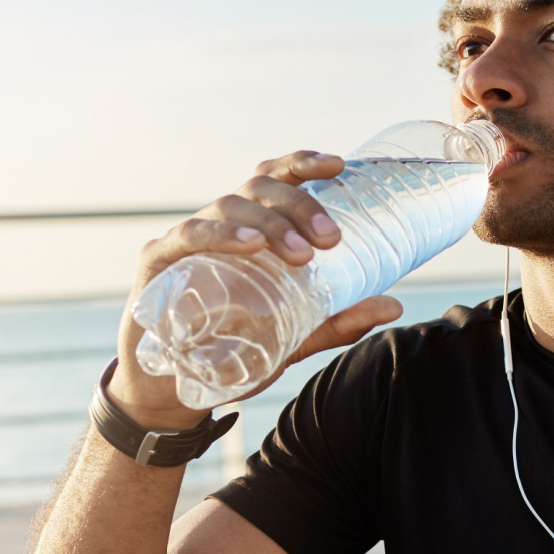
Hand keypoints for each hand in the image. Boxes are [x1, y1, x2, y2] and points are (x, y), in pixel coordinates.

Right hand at [108, 151, 402, 428]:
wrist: (171, 390)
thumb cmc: (233, 348)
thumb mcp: (294, 336)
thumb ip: (338, 321)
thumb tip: (394, 307)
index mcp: (254, 226)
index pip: (278, 179)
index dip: (305, 163)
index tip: (339, 165)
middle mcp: (224, 222)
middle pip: (260, 188)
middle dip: (300, 204)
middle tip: (332, 239)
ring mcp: (190, 238)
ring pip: (230, 205)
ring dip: (269, 223)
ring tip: (299, 253)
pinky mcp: (159, 260)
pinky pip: (190, 235)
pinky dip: (221, 235)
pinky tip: (249, 246)